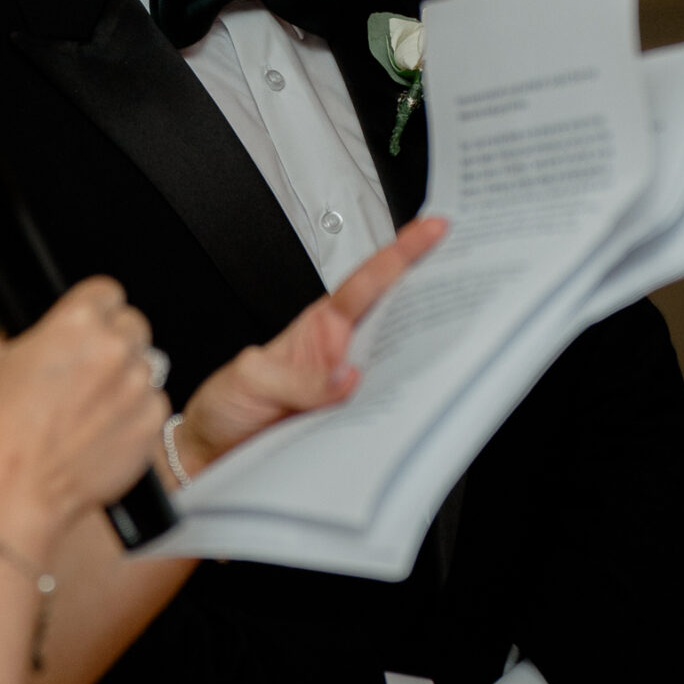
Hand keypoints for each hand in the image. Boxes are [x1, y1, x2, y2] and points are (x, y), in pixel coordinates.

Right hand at [0, 277, 166, 554]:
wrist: (16, 495)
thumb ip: (6, 337)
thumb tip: (16, 338)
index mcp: (76, 323)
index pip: (106, 290)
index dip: (92, 307)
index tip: (86, 322)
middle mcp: (114, 350)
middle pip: (132, 325)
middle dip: (112, 341)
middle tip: (86, 368)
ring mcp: (138, 389)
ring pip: (145, 366)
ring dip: (124, 378)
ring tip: (90, 406)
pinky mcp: (151, 427)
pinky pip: (153, 406)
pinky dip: (134, 415)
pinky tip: (102, 430)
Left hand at [176, 218, 444, 475]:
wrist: (211, 455)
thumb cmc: (226, 406)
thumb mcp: (250, 379)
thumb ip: (295, 380)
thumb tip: (347, 379)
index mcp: (321, 328)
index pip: (366, 284)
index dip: (400, 255)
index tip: (432, 229)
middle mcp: (342, 355)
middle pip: (397, 319)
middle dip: (434, 295)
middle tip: (472, 276)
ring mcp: (350, 390)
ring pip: (399, 364)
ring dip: (427, 355)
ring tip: (462, 340)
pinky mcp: (352, 424)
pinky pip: (385, 410)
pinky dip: (405, 407)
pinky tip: (421, 405)